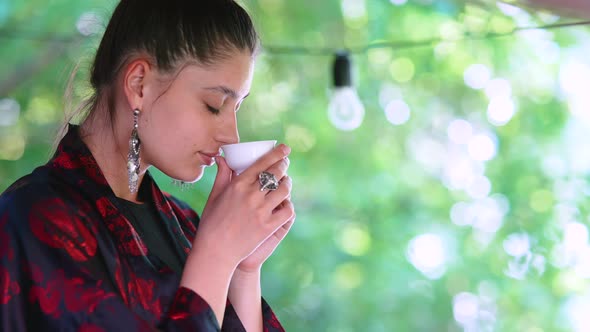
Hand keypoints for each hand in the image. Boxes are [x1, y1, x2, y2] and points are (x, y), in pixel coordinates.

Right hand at [193, 144, 294, 269]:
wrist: (215, 252)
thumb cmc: (211, 223)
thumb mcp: (214, 196)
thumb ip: (222, 175)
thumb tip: (222, 158)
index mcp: (237, 185)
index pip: (262, 164)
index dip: (276, 154)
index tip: (284, 148)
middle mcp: (251, 196)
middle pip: (275, 174)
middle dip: (283, 165)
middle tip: (285, 162)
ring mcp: (261, 211)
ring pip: (284, 190)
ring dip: (287, 183)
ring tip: (286, 181)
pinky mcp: (268, 226)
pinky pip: (287, 210)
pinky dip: (288, 204)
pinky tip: (286, 203)